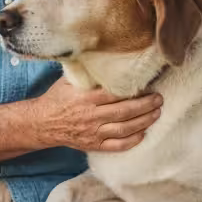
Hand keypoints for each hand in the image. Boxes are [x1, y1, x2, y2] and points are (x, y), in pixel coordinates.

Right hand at [32, 78, 161, 151]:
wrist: (42, 123)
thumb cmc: (57, 98)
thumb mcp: (68, 80)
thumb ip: (87, 72)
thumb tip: (104, 55)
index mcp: (85, 98)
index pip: (115, 94)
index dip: (135, 91)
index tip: (149, 85)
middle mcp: (90, 116)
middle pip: (124, 111)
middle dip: (146, 105)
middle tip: (159, 99)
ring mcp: (93, 132)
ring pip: (124, 129)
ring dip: (144, 122)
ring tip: (156, 113)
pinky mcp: (94, 145)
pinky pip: (117, 146)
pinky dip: (132, 141)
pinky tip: (143, 133)